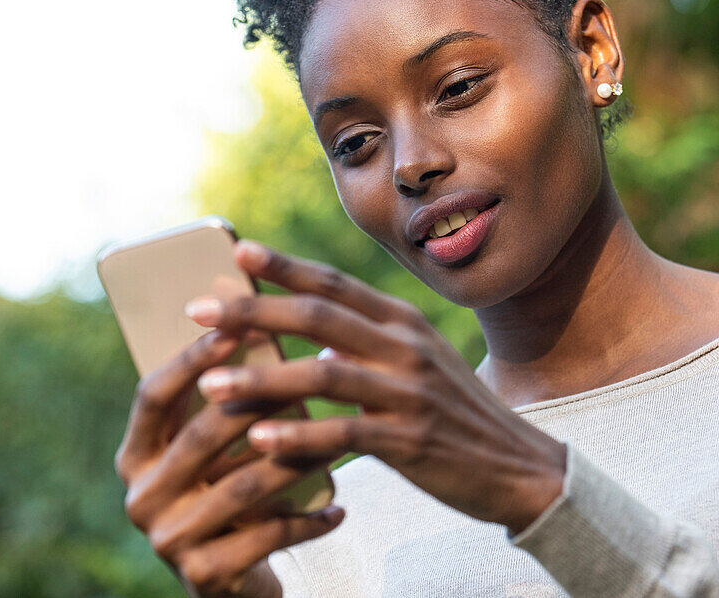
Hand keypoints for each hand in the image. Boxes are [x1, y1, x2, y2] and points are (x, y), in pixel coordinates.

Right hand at [114, 328, 345, 596]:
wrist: (228, 581)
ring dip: (297, 458)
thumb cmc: (224, 493)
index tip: (235, 325)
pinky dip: (309, 522)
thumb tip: (260, 322)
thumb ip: (218, 404)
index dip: (191, 360)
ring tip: (339, 438)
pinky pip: (269, 536)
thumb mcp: (210, 454)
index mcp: (135, 455)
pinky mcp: (204, 575)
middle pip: (203, 435)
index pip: (153, 395)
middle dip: (259, 401)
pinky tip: (340, 508)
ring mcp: (169, 539)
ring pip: (244, 485)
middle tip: (311, 373)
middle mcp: (141, 497)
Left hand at [187, 240, 566, 533]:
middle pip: (319, 316)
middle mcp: (406, 347)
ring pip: (323, 374)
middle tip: (198, 310)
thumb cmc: (457, 416)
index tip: (236, 252)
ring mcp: (410, 392)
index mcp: (404, 323)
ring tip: (209, 384)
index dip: (284, 267)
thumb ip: (370, 346)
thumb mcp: (420, 366)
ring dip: (261, 378)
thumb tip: (314, 341)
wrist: (520, 467)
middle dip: (254, 310)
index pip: (336, 284)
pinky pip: (344, 434)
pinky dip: (298, 436)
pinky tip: (259, 443)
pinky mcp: (411, 440)